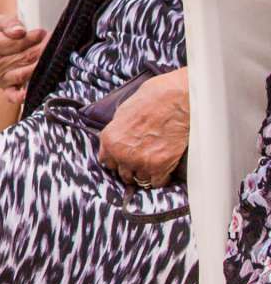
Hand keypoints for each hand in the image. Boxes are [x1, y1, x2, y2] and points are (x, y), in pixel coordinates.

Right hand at [0, 11, 46, 99]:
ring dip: (41, 65)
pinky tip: (27, 94)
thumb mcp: (0, 20)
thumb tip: (19, 32)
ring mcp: (0, 78)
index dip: (33, 37)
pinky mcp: (6, 88)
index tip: (42, 32)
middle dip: (42, 49)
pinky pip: (12, 95)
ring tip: (51, 55)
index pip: (18, 43)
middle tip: (53, 42)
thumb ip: (10, 23)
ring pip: (25, 73)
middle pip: (25, 58)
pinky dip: (19, 96)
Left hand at [100, 69, 189, 188]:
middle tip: (141, 162)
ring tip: (154, 165)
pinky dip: (161, 177)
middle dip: (131, 168)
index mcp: (110, 139)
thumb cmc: (151, 100)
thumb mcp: (124, 113)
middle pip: (123, 173)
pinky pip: (157, 182)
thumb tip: (118, 141)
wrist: (175, 100)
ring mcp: (140, 162)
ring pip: (140, 179)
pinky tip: (164, 169)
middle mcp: (121, 154)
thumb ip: (118, 132)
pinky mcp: (159, 167)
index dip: (117, 160)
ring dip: (146, 173)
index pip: (107, 162)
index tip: (124, 160)